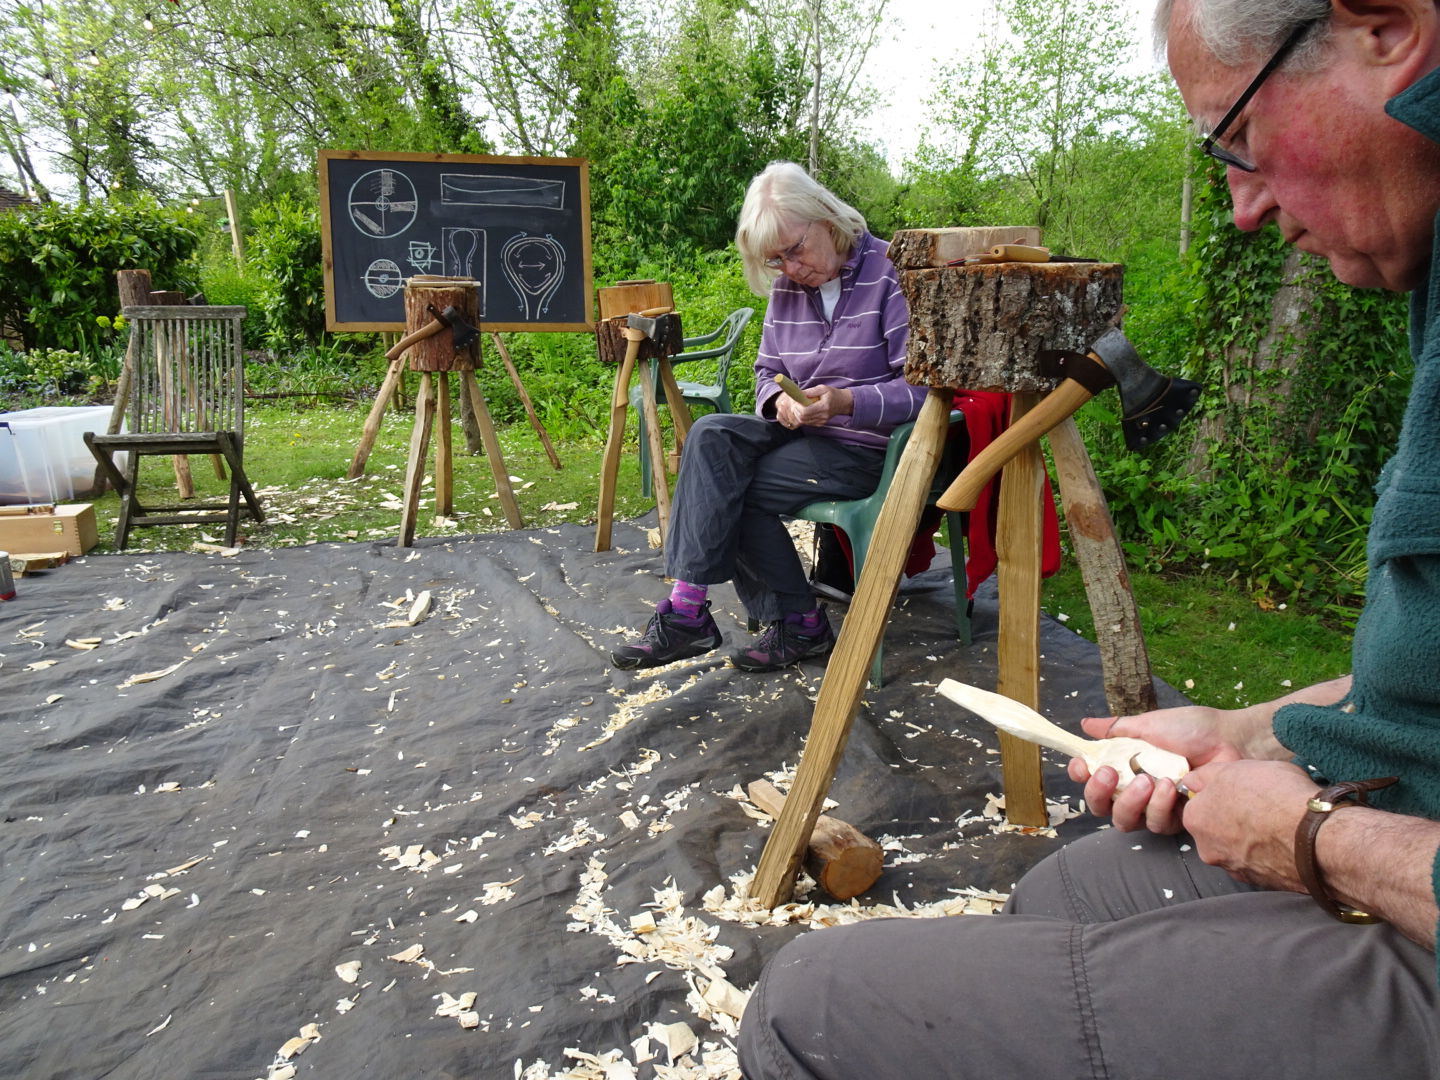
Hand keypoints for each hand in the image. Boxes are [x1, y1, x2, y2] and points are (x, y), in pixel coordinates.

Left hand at [775, 385, 852, 427]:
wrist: (842, 403)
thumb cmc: (832, 394)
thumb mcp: (823, 388)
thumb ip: (811, 391)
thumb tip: (799, 394)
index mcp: (824, 406)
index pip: (805, 411)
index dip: (797, 407)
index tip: (795, 401)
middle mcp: (823, 416)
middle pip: (802, 418)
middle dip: (795, 411)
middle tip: (794, 403)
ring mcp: (821, 422)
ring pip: (803, 421)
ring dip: (797, 414)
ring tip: (797, 406)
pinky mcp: (819, 424)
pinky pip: (806, 422)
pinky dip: (801, 417)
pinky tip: (802, 410)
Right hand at [1068, 703, 1249, 830]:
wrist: (1230, 740)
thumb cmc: (1192, 729)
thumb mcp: (1148, 724)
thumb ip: (1116, 729)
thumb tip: (1085, 724)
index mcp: (1125, 766)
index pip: (1093, 779)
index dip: (1083, 777)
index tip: (1082, 765)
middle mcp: (1135, 789)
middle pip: (1102, 807)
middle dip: (1099, 793)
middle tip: (1109, 774)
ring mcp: (1155, 806)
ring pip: (1126, 821)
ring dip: (1131, 801)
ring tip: (1148, 780)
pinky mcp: (1177, 818)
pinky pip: (1157, 823)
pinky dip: (1159, 805)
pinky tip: (1170, 786)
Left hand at [1180, 760, 1319, 890]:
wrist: (1316, 837)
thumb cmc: (1276, 796)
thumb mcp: (1236, 768)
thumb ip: (1207, 776)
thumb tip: (1192, 781)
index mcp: (1196, 819)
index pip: (1200, 803)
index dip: (1222, 792)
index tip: (1242, 790)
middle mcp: (1208, 849)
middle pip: (1217, 827)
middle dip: (1235, 818)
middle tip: (1262, 806)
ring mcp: (1235, 869)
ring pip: (1239, 846)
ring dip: (1253, 837)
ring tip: (1278, 823)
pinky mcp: (1261, 883)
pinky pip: (1261, 862)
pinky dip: (1269, 853)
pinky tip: (1286, 841)